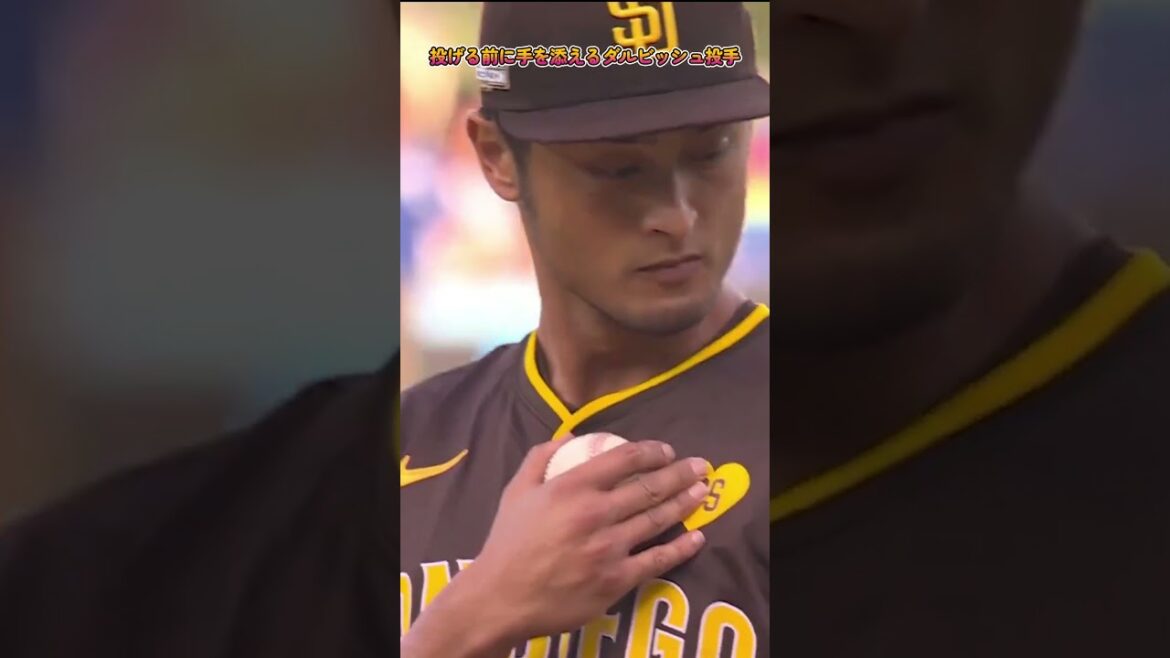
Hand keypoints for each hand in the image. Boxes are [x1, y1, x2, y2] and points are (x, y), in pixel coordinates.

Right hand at [463, 438, 709, 643]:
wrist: (500, 597)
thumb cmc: (508, 542)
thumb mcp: (516, 490)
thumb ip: (541, 456)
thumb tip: (572, 435)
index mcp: (571, 487)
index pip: (624, 459)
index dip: (652, 451)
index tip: (667, 451)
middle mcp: (595, 513)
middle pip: (649, 487)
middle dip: (681, 473)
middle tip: (701, 466)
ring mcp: (608, 548)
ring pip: (657, 519)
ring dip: (685, 503)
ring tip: (703, 492)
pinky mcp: (616, 580)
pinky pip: (657, 560)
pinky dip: (681, 547)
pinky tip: (697, 537)